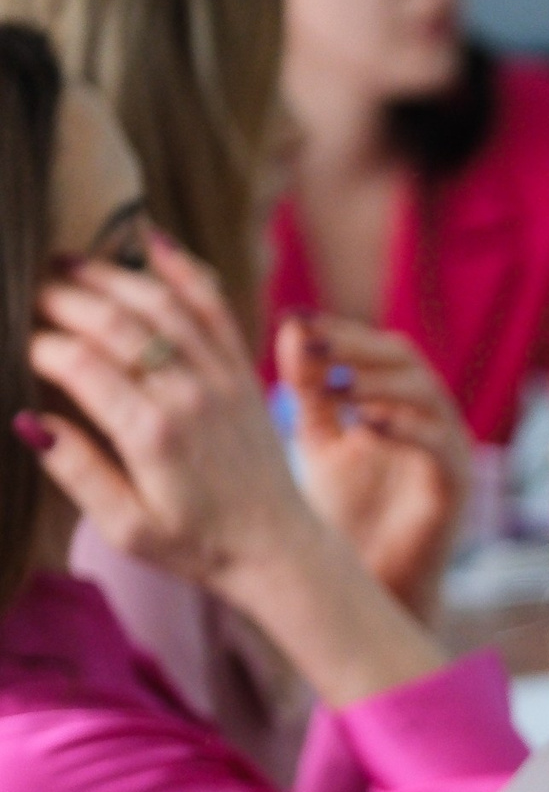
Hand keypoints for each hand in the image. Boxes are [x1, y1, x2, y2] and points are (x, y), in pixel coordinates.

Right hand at [25, 232, 325, 592]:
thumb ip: (78, 472)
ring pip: (163, 304)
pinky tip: (152, 243)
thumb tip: (29, 420)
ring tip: (67, 263)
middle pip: (116, 323)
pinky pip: (216, 309)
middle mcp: (191, 396)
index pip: (80, 364)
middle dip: (63, 298)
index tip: (15, 341)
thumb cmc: (197, 545)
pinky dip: (185, 271)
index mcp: (153, 434)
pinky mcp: (245, 373)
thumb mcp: (127, 527)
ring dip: (111, 276)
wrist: (278, 549)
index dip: (38, 344)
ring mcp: (224, 379)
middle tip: (26, 288)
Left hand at [277, 312, 473, 620]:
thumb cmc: (346, 515)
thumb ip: (310, 392)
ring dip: (377, 382)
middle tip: (311, 341)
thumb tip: (291, 328)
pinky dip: (405, 428)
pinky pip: (440, 444)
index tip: (294, 321)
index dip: (339, 330)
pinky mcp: (456, 485)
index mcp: (398, 402)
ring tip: (332, 384)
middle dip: (356, 345)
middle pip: (404, 357)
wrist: (372, 583)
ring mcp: (449, 449)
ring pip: (426, 392)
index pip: (376, 347)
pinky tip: (364, 425)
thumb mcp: (319, 442)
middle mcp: (430, 417)